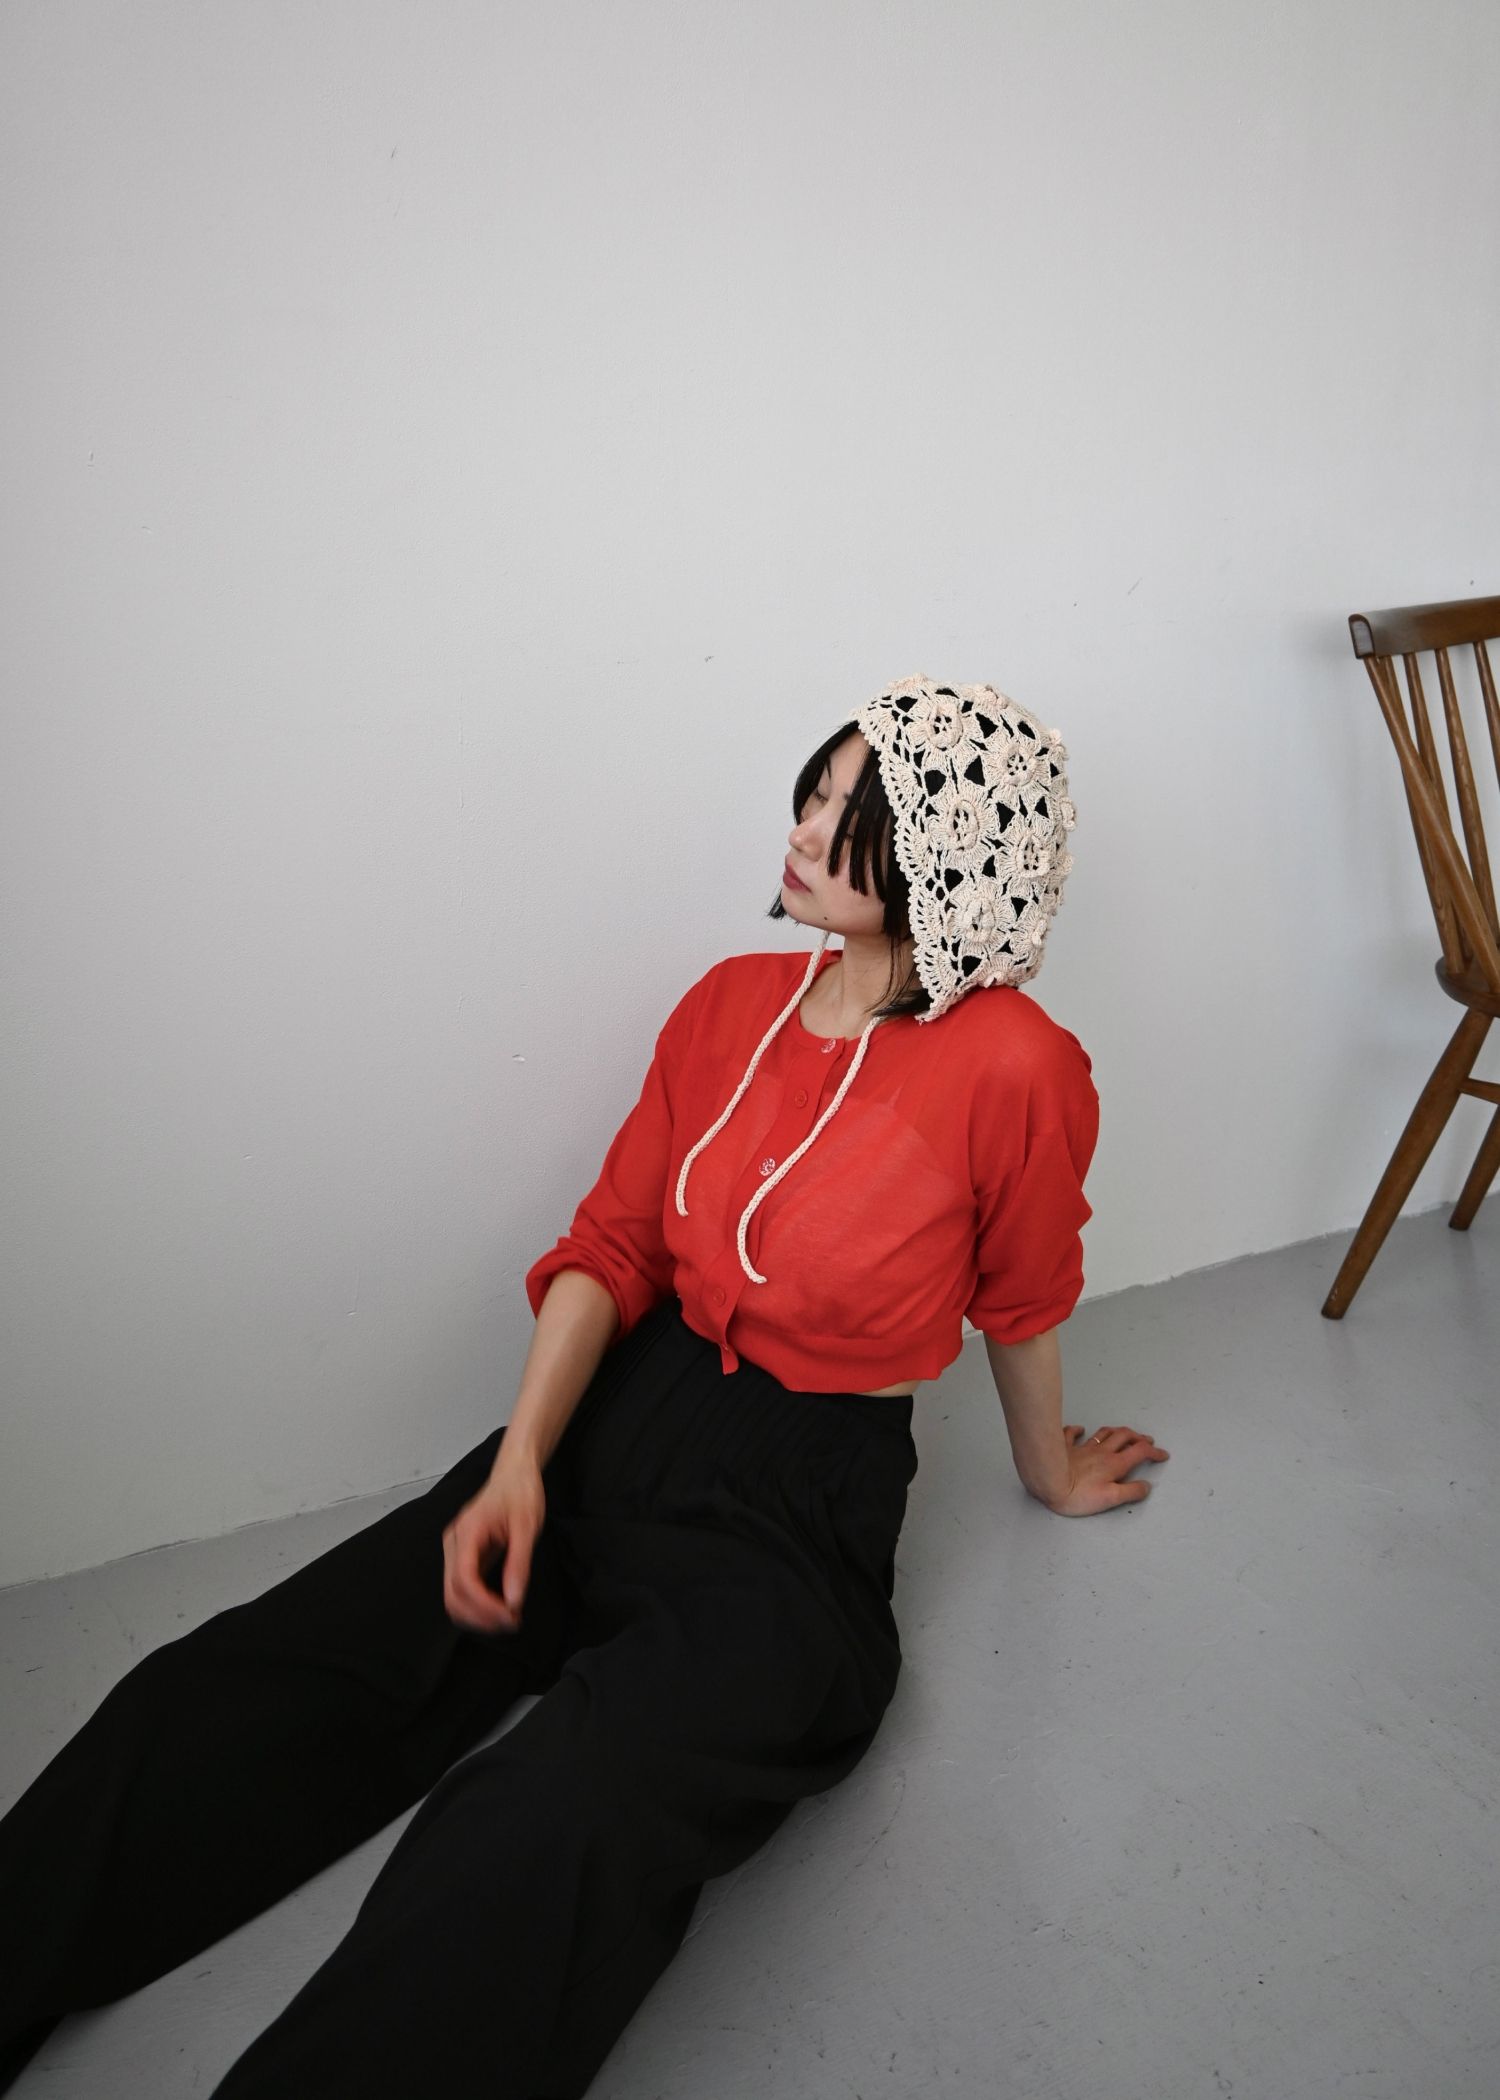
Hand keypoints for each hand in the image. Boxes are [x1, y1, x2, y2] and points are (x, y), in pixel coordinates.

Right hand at [442, 1452, 545, 1633]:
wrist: (514, 1474)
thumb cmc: (521, 1494)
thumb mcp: (527, 1527)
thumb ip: (519, 1564)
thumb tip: (513, 1601)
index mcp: (467, 1532)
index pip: (464, 1579)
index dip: (484, 1605)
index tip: (510, 1615)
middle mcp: (454, 1543)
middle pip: (452, 1594)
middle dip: (480, 1616)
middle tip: (511, 1623)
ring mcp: (455, 1551)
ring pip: (453, 1596)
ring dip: (476, 1615)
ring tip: (508, 1619)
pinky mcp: (462, 1557)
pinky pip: (462, 1588)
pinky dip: (477, 1605)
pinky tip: (500, 1608)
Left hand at [1040, 1423, 1169, 1516]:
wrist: (1048, 1482)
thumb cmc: (1079, 1494)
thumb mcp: (1111, 1499)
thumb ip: (1131, 1492)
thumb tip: (1146, 1486)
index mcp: (1114, 1464)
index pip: (1140, 1452)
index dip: (1154, 1452)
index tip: (1163, 1454)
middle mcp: (1101, 1452)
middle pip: (1125, 1437)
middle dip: (1139, 1437)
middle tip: (1147, 1441)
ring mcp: (1083, 1447)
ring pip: (1104, 1433)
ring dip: (1117, 1431)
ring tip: (1124, 1434)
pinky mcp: (1064, 1447)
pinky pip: (1071, 1434)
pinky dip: (1078, 1430)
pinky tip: (1079, 1429)